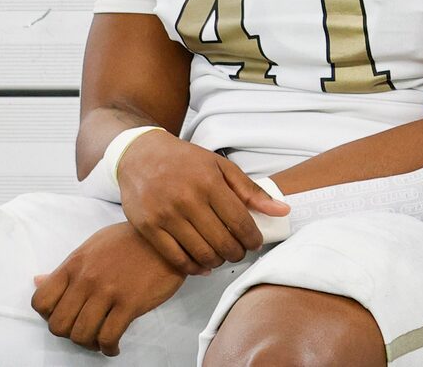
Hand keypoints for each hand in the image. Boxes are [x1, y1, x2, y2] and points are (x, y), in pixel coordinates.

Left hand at [32, 221, 187, 354]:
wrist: (169, 235)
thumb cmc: (131, 240)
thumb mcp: (94, 246)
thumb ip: (67, 267)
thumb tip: (38, 281)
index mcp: (74, 264)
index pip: (41, 301)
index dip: (48, 316)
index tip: (65, 316)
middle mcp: (86, 279)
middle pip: (58, 325)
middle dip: (69, 334)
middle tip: (83, 330)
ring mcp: (108, 291)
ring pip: (81, 335)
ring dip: (88, 344)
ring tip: (99, 340)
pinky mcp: (130, 302)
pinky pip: (108, 336)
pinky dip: (108, 348)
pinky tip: (114, 346)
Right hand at [116, 131, 283, 271]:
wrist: (141, 156)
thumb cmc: (185, 161)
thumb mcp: (222, 166)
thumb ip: (251, 190)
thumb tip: (281, 210)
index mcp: (210, 183)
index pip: (240, 220)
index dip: (252, 238)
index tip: (255, 244)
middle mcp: (187, 200)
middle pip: (221, 240)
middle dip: (236, 253)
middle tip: (239, 253)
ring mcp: (165, 215)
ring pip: (200, 252)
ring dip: (216, 262)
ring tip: (222, 258)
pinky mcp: (147, 228)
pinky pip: (174, 257)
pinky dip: (192, 267)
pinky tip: (201, 266)